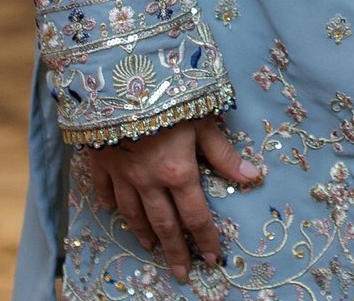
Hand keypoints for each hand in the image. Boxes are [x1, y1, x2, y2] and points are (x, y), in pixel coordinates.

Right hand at [77, 113, 257, 280]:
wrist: (118, 79)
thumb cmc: (168, 95)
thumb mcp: (203, 120)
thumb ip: (223, 153)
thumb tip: (251, 176)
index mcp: (178, 172)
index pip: (196, 215)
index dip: (205, 239)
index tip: (211, 258)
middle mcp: (149, 180)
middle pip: (164, 224)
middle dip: (175, 251)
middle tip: (181, 273)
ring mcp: (122, 173)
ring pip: (133, 212)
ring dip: (144, 232)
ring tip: (152, 247)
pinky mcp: (102, 161)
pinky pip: (104, 189)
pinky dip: (110, 204)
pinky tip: (114, 213)